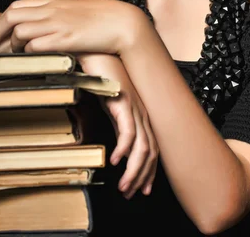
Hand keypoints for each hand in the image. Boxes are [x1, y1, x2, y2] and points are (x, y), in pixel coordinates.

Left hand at [0, 0, 140, 55]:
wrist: (122, 22)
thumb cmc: (101, 17)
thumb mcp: (75, 8)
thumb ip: (57, 12)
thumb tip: (42, 20)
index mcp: (54, 1)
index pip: (17, 6)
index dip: (0, 19)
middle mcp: (52, 10)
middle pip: (12, 16)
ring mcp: (57, 24)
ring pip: (20, 31)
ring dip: (12, 44)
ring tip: (14, 54)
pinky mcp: (65, 40)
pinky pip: (36, 46)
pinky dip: (29, 53)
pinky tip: (33, 58)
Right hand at [79, 53, 158, 199]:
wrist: (98, 54)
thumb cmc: (103, 78)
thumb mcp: (111, 107)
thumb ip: (117, 124)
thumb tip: (115, 146)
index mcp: (140, 115)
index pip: (151, 150)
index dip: (148, 172)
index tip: (140, 191)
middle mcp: (142, 113)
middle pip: (150, 152)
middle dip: (142, 177)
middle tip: (131, 195)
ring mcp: (134, 108)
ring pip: (142, 147)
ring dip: (133, 170)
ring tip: (124, 187)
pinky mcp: (123, 102)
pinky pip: (128, 130)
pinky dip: (123, 148)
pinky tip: (115, 160)